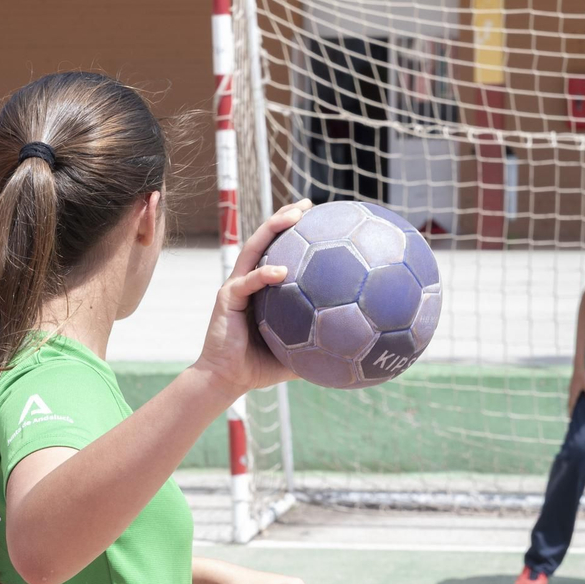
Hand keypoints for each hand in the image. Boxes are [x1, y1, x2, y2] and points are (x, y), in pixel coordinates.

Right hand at [193, 199, 311, 396]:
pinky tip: (282, 271)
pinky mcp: (227, 298)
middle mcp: (250, 279)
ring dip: (273, 228)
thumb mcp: (298, 353)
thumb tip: (357, 347)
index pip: (281, 250)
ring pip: (254, 247)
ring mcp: (237, 284)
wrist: (228, 379)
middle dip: (286, 217)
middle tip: (308, 204)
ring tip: (294, 216)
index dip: (297, 232)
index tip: (321, 218)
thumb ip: (322, 345)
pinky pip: (247, 282)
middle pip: (267, 238)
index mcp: (265, 287)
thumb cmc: (261, 366)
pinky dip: (263, 274)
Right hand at [567, 367, 584, 413]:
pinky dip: (572, 400)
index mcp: (574, 393)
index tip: (570, 419)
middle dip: (570, 410)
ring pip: (570, 399)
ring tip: (572, 409)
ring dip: (571, 405)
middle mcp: (571, 392)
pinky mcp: (573, 386)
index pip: (571, 405)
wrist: (579, 367)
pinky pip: (572, 395)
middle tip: (570, 416)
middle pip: (569, 403)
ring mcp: (571, 388)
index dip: (571, 412)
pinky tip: (575, 399)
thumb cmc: (584, 377)